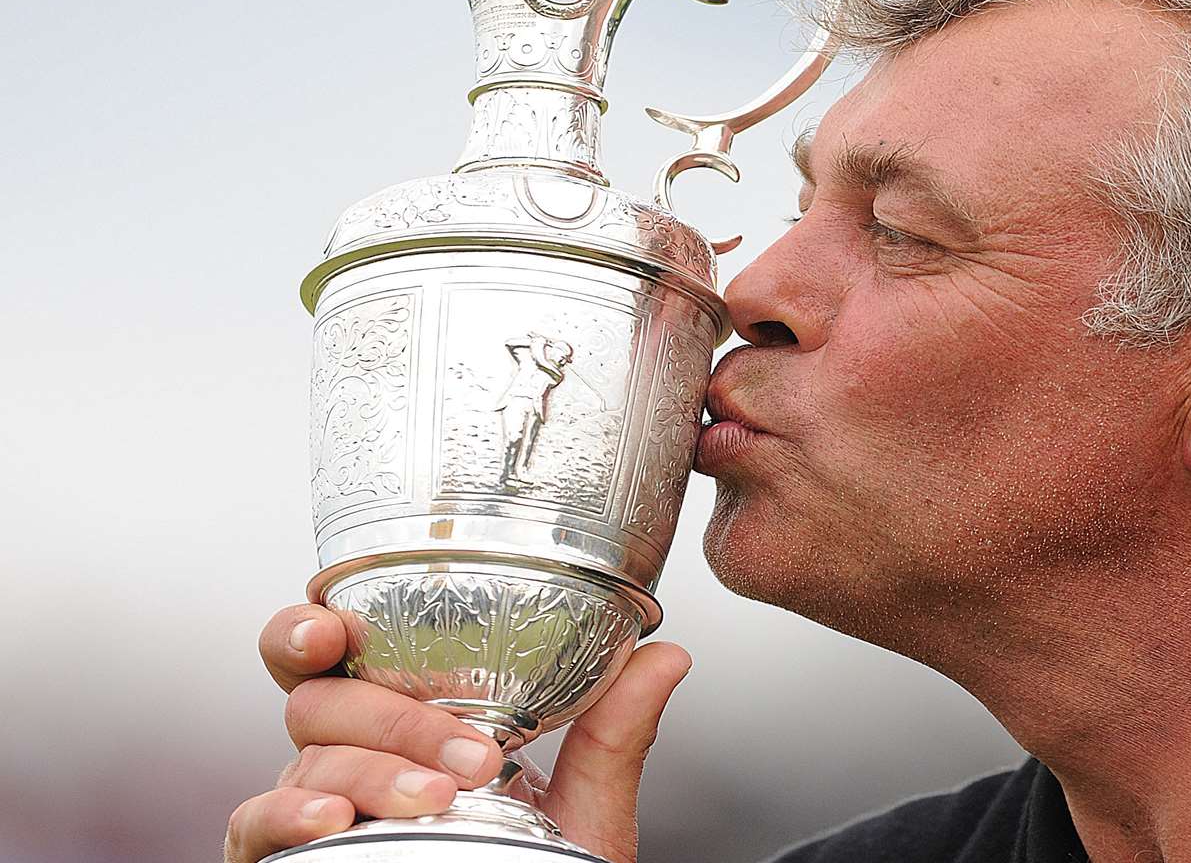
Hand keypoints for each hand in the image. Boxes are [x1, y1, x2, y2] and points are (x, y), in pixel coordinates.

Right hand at [225, 603, 691, 862]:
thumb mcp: (584, 815)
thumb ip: (613, 737)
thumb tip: (666, 655)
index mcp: (405, 722)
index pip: (344, 653)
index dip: (316, 625)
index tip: (335, 623)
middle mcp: (347, 756)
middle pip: (321, 698)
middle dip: (389, 713)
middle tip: (469, 756)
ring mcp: (311, 810)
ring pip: (308, 761)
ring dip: (374, 774)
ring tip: (440, 797)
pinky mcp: (279, 860)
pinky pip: (252, 827)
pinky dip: (287, 817)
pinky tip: (333, 822)